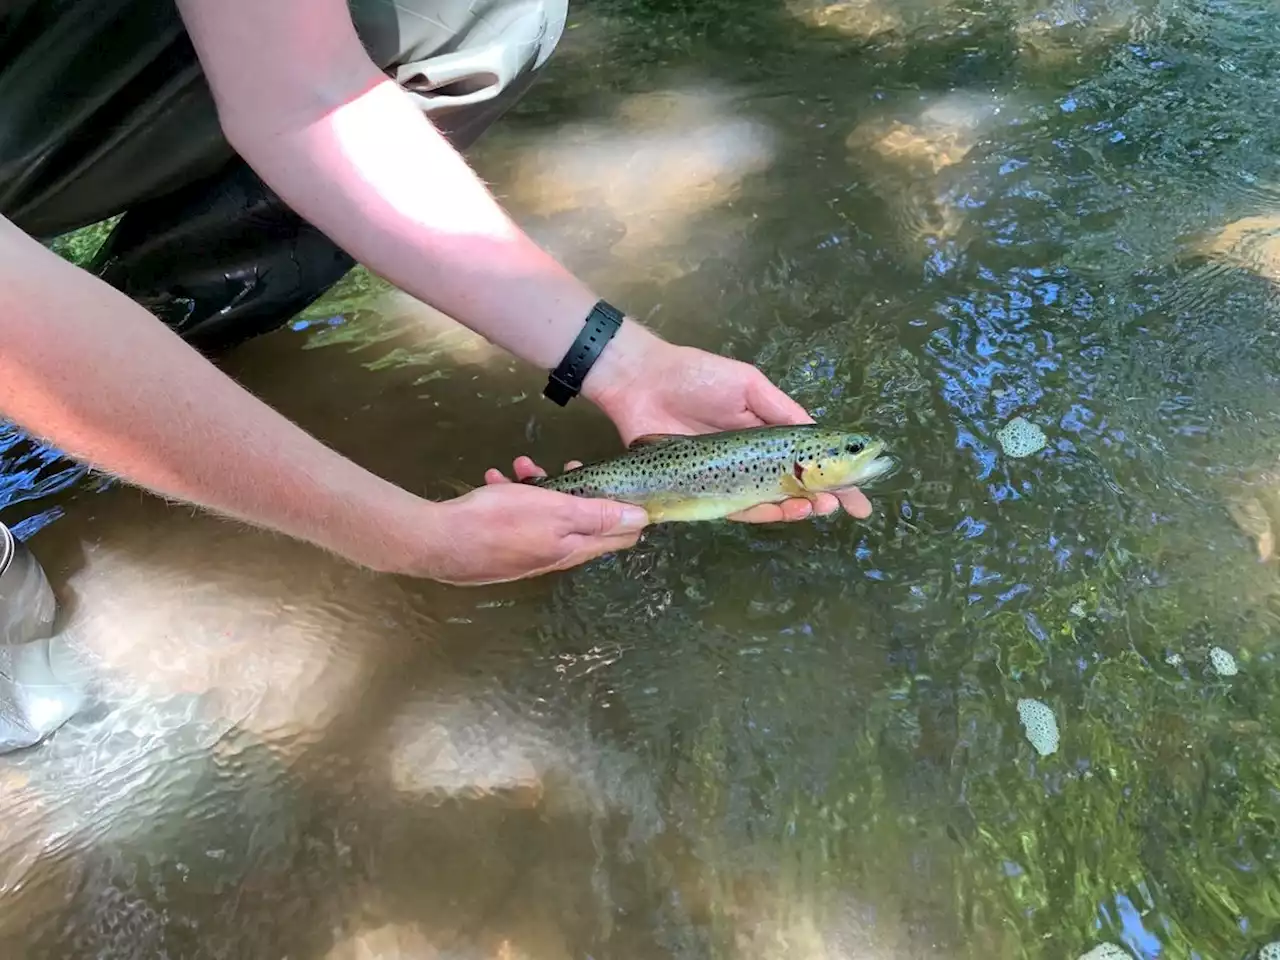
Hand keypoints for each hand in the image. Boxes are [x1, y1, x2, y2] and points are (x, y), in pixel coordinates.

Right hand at [415, 476, 647, 585]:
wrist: (439, 542)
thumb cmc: (500, 522)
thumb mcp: (557, 511)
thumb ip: (599, 515)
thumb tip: (641, 519)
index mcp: (573, 548)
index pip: (618, 537)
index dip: (627, 511)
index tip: (622, 484)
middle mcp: (554, 555)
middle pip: (580, 522)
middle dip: (577, 489)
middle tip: (568, 465)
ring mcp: (526, 553)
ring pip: (545, 515)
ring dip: (539, 487)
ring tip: (522, 467)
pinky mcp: (501, 547)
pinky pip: (517, 518)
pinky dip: (511, 496)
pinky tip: (495, 479)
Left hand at [584, 326, 871, 523]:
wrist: (644, 383)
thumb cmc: (696, 377)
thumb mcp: (748, 385)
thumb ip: (781, 411)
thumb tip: (817, 433)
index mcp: (767, 433)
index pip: (808, 461)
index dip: (838, 481)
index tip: (860, 498)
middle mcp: (751, 459)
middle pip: (793, 488)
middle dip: (820, 500)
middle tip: (836, 505)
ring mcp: (728, 477)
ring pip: (769, 503)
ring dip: (794, 510)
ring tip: (814, 508)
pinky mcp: (702, 490)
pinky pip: (735, 508)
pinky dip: (760, 513)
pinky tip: (780, 511)